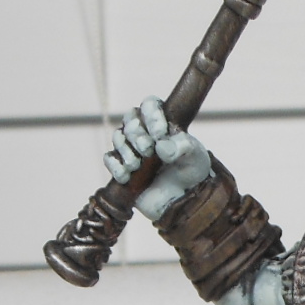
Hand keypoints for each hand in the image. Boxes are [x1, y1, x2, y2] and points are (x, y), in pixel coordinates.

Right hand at [106, 97, 212, 219]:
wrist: (184, 199)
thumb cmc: (191, 171)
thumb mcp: (195, 157)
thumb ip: (182, 147)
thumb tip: (161, 145)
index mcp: (163, 121)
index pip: (149, 105)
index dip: (152, 116)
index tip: (160, 134)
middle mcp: (145, 131)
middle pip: (130, 119)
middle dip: (137, 134)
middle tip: (148, 150)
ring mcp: (132, 149)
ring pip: (118, 137)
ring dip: (126, 150)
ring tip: (138, 165)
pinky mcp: (123, 167)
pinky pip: (110, 159)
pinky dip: (116, 166)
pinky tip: (127, 175)